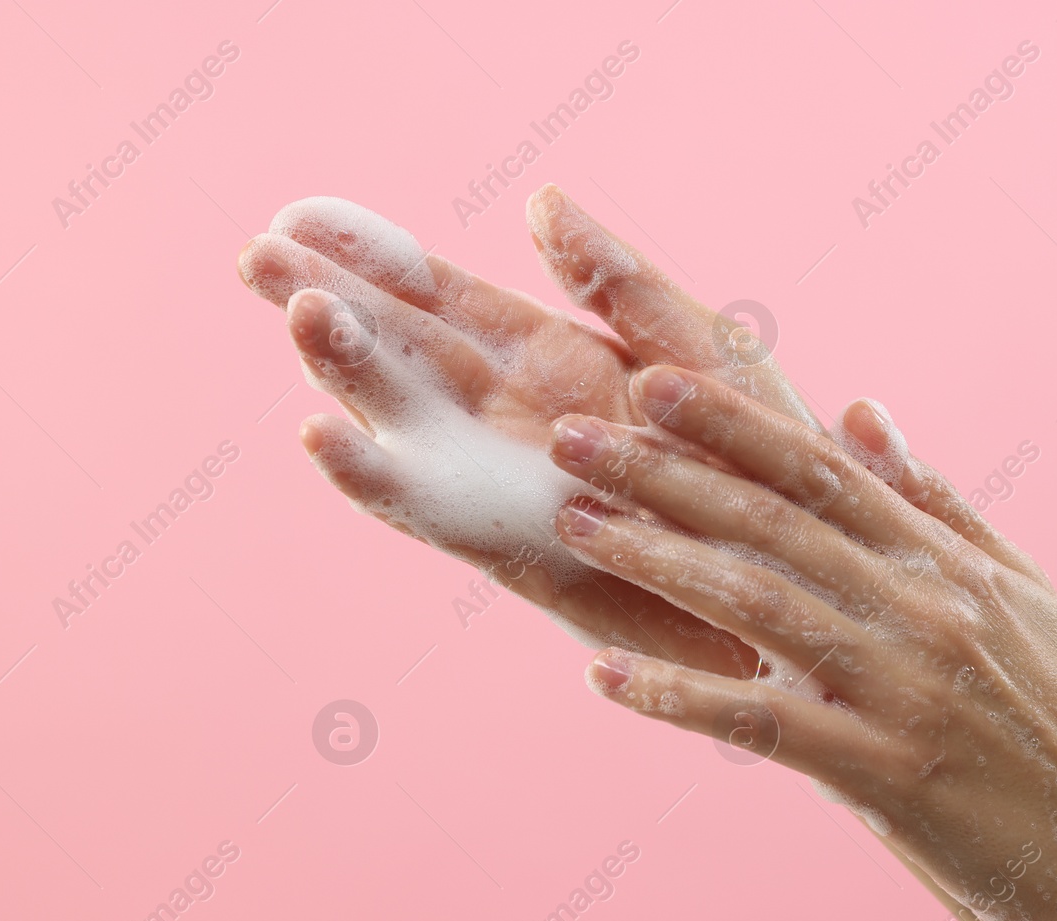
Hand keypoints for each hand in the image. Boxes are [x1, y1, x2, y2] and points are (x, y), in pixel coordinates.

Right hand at [238, 185, 812, 673]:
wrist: (803, 586)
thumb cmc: (771, 469)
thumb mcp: (702, 353)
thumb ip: (622, 284)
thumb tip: (540, 199)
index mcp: (556, 360)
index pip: (445, 299)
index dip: (375, 255)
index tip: (303, 213)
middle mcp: (514, 420)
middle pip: (400, 352)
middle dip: (329, 304)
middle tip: (252, 254)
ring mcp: (506, 484)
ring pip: (402, 422)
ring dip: (346, 373)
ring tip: (297, 314)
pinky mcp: (515, 551)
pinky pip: (431, 511)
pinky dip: (375, 477)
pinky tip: (321, 434)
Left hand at [547, 364, 1056, 920]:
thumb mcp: (1017, 589)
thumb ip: (931, 500)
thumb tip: (858, 409)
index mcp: (941, 560)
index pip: (818, 469)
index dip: (731, 422)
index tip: (652, 381)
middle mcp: (919, 608)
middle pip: (769, 521)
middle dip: (663, 471)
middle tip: (571, 435)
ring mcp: (899, 687)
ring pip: (756, 603)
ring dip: (655, 560)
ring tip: (571, 524)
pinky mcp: (881, 770)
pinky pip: (760, 722)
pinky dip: (678, 696)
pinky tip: (603, 677)